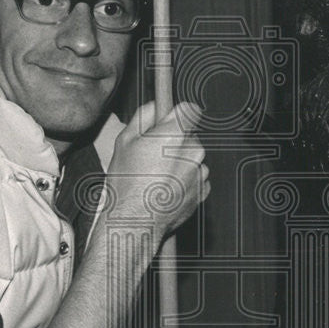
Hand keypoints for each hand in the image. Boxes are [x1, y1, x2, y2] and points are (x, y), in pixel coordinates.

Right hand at [105, 100, 209, 239]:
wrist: (137, 220)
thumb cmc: (129, 183)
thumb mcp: (125, 141)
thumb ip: (143, 116)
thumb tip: (154, 107)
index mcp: (175, 134)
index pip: (190, 110)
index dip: (178, 114)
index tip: (170, 120)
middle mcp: (193, 150)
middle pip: (190, 135)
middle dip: (175, 141)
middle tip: (154, 154)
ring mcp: (200, 171)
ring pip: (193, 157)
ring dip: (180, 162)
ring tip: (158, 175)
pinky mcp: (203, 190)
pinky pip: (196, 177)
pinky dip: (185, 180)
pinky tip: (166, 187)